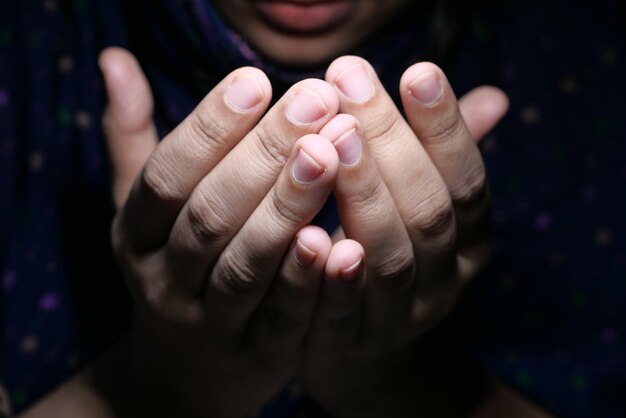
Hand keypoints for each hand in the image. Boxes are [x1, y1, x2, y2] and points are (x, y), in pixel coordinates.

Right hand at [100, 48, 341, 417]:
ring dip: (286, 209)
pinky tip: (339, 241)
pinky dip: (305, 282)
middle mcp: (164, 279)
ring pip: (245, 265)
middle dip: (263, 156)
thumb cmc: (172, 266)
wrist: (182, 374)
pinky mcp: (254, 356)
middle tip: (315, 102)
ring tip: (330, 152)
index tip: (256, 80)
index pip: (167, 175)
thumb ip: (132, 136)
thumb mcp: (142, 210)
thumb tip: (117, 60)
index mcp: (136, 234)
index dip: (209, 127)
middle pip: (209, 214)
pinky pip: (280, 319)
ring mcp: (207, 324)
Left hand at [299, 56, 508, 415]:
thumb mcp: (423, 208)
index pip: (466, 179)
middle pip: (428, 210)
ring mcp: (400, 316)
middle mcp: (444, 278)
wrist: (361, 349)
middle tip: (349, 85)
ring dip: (363, 198)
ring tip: (330, 141)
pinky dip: (330, 276)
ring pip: (391, 258)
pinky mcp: (351, 343)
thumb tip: (492, 97)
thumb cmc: (389, 253)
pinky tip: (308, 233)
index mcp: (467, 239)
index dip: (445, 128)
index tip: (417, 71)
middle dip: (390, 145)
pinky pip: (343, 312)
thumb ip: (445, 157)